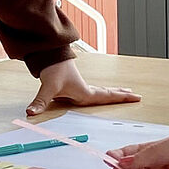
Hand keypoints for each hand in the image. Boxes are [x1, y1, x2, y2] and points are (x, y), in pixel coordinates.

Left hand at [25, 59, 139, 116]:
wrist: (48, 55)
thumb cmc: (52, 70)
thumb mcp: (47, 87)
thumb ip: (40, 101)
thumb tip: (31, 113)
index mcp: (85, 92)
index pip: (107, 97)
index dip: (121, 98)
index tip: (137, 97)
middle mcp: (85, 89)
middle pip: (107, 93)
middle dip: (121, 95)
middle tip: (137, 95)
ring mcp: (80, 86)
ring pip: (100, 91)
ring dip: (112, 92)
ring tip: (125, 92)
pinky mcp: (74, 85)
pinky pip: (92, 90)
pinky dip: (100, 92)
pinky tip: (100, 92)